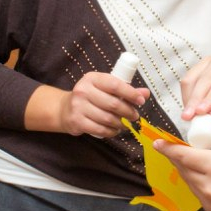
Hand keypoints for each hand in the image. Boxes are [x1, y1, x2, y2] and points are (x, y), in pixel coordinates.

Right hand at [27, 72, 148, 137]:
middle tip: (134, 116)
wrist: (64, 109)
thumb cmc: (90, 97)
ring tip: (125, 124)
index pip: (115, 85)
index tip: (141, 101)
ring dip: (120, 123)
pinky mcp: (76, 121)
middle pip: (113, 104)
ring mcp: (78, 107)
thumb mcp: (104, 88)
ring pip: (107, 118)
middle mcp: (83, 90)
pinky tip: (115, 130)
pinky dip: (111, 132)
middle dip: (128, 112)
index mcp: (92, 78)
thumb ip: (125, 90)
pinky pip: (100, 129)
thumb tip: (145, 93)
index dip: (130, 93)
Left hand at [154, 141, 210, 210]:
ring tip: (185, 161)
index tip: (157, 142)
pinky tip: (201, 178)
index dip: (169, 148)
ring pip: (190, 183)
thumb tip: (205, 161)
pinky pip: (200, 195)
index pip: (184, 155)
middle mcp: (210, 187)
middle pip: (184, 169)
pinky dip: (197, 184)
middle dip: (176, 158)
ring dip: (186, 172)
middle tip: (171, 148)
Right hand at [180, 49, 210, 132]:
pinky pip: (189, 80)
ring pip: (193, 78)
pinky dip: (188, 96)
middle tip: (188, 117)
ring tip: (188, 117)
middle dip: (196, 99)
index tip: (201, 112)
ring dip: (189, 98)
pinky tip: (190, 109)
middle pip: (206, 78)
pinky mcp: (201, 66)